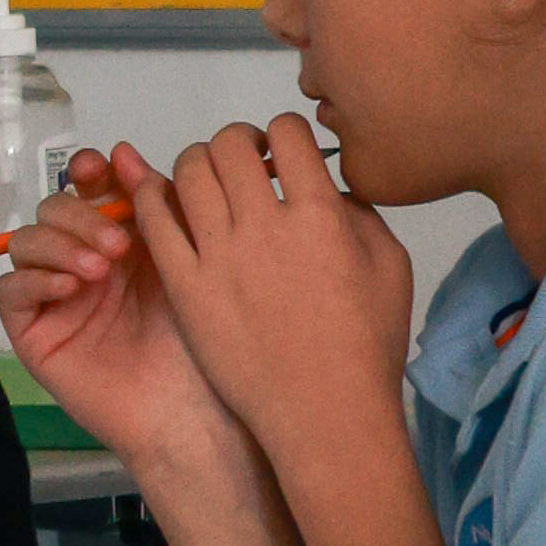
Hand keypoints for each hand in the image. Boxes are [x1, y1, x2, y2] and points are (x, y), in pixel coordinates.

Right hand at [0, 153, 246, 484]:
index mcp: (122, 240)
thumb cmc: (200, 341)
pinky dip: (36, 278)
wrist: (193, 410)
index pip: (86, 189)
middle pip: (53, 210)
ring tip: (100, 269)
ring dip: (60, 243)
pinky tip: (71, 287)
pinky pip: (12, 291)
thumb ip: (155, 205)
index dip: (86, 172)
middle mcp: (83, 262)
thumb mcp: (184, 260)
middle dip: (81, 215)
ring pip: (26, 242)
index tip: (100, 168)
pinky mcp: (34, 331)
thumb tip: (124, 152)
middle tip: (119, 244)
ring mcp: (55, 296)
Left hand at [124, 116, 415, 455]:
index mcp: (320, 215)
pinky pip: (155, 222)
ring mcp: (218, 257)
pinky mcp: (185, 287)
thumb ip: (359, 213)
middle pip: (230, 145)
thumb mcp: (391, 265)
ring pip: (189, 172)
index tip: (285, 151)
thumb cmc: (366, 345)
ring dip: (199, 163)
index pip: (288, 134)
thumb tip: (328, 184)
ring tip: (209, 182)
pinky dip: (155, 197)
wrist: (324, 413)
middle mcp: (264, 226)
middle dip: (239, 141)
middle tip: (246, 163)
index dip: (285, 133)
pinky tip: (164, 199)